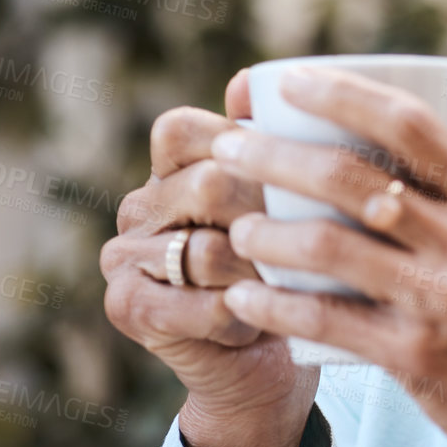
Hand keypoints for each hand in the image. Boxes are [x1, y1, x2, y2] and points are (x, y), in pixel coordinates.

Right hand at [100, 70, 318, 446]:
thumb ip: (278, 140)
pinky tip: (267, 320)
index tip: (298, 177)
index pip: (183, 129)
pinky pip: (195, 302)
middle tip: (324, 238)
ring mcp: (122, 257)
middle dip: (273, 212)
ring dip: (266, 271)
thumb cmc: (293, 268)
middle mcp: (138, 205)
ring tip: (298, 286)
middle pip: (207, 184)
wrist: (271, 364)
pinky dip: (244, 314)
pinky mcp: (126, 309)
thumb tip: (248, 82)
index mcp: (169, 167)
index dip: (245, 147)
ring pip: (208, 248)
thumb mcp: (294, 200)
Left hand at [210, 42, 446, 446]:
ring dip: (268, 234)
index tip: (291, 81)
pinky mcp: (414, 357)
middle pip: (353, 180)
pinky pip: (329, 324)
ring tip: (236, 225)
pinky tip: (243, 297)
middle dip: (277, 156)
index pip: (411, 126)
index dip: (344, 95)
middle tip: (229, 146)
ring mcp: (438, 302)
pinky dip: (277, 308)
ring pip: (330, 249)